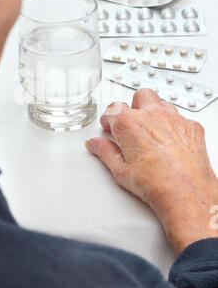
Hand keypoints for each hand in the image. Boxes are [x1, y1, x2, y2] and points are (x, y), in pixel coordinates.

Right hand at [86, 89, 217, 253]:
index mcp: (129, 123)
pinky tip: (171, 141)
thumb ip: (105, 152)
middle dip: (134, 106)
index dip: (109, 117)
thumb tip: (96, 145)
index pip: (114, 108)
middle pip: (140, 96)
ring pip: (162, 104)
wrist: (185, 191)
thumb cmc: (155, 182)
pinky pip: (181, 118)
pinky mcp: (192, 127)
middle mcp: (152, 115)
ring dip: (154, 113)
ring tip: (151, 131)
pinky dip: (174, 126)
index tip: (109, 125)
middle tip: (131, 123)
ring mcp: (174, 119)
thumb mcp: (120, 170)